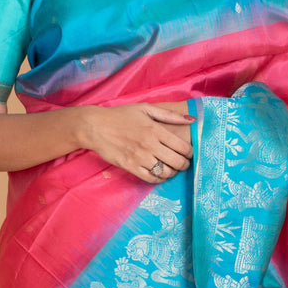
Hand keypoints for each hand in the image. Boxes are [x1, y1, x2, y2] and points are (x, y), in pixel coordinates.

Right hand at [73, 101, 194, 183]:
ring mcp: (139, 157)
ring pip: (165, 172)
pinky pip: (150, 178)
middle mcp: (149, 144)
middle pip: (177, 162)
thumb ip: (170, 114)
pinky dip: (158, 179)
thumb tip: (192, 119)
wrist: (96, 126)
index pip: (182, 147)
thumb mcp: (146, 109)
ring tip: (170, 168)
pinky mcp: (130, 166)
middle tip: (182, 163)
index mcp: (155, 129)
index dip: (190, 153)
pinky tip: (159, 173)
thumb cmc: (121, 116)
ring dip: (172, 172)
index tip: (188, 153)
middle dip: (184, 164)